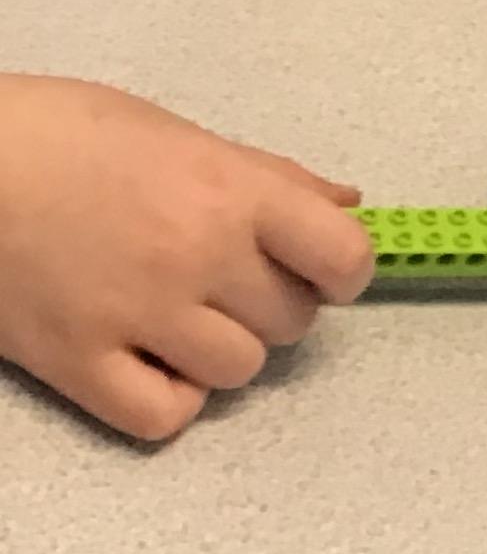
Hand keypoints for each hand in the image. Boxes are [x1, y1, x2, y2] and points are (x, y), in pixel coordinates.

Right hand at [0, 76, 373, 440]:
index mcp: (233, 193)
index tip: (323, 268)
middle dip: (273, 305)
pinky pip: (163, 417)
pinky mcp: (76, 364)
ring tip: (183, 318)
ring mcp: (138, 316)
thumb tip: (345, 206)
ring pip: (238, 371)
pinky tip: (149, 362)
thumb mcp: (185, 136)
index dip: (343, 270)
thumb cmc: (74, 136)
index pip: (344, 258)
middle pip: (292, 321)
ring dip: (223, 351)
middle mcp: (198, 258)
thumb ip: (270, 178)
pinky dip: (168, 399)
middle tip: (230, 282)